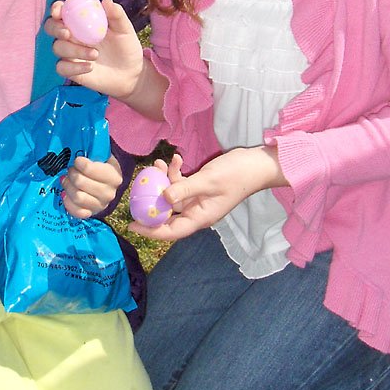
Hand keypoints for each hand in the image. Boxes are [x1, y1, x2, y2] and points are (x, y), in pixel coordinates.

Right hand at [45, 0, 143, 99]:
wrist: (130, 73)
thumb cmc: (126, 47)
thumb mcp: (125, 30)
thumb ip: (116, 15)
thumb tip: (106, 0)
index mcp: (81, 21)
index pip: (63, 10)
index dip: (57, 8)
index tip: (59, 11)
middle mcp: (72, 35)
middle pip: (51, 27)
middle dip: (55, 28)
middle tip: (67, 33)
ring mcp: (70, 52)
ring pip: (58, 47)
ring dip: (74, 50)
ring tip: (95, 54)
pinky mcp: (70, 69)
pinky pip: (61, 67)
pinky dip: (74, 67)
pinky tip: (90, 67)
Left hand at [61, 154, 121, 218]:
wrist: (106, 184)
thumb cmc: (101, 166)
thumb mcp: (102, 156)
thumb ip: (94, 148)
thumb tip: (84, 135)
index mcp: (114, 176)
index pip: (89, 169)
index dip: (79, 163)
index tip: (77, 160)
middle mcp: (110, 193)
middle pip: (80, 183)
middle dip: (71, 174)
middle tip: (70, 170)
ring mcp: (101, 205)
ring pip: (77, 197)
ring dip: (68, 186)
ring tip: (66, 180)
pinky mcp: (91, 214)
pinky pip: (77, 212)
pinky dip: (68, 202)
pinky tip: (66, 194)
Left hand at [129, 147, 287, 240]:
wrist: (256, 164)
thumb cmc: (236, 175)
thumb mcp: (208, 181)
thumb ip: (185, 189)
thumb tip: (163, 197)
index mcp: (201, 217)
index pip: (172, 231)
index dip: (151, 230)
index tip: (132, 224)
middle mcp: (197, 211)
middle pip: (168, 214)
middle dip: (152, 200)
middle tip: (137, 190)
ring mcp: (198, 199)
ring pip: (173, 195)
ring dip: (164, 180)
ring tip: (158, 163)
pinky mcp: (200, 187)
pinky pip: (181, 184)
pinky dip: (176, 173)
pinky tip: (177, 158)